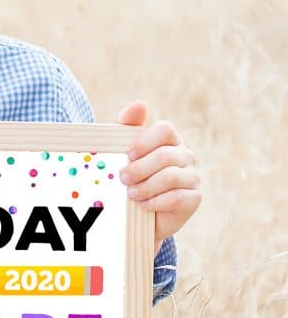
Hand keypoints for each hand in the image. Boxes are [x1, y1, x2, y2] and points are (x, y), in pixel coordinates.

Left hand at [118, 100, 200, 248]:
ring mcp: (193, 177)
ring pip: (171, 177)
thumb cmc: (135, 177)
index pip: (165, 129)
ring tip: (131, 193)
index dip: (145, 141)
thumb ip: (129, 126)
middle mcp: (186, 155)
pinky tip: (144, 205)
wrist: (144, 213)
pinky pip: (177, 198)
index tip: (127, 154)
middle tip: (123, 178)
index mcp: (170, 140)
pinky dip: (156, 202)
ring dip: (146, 186)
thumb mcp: (127, 152)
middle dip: (140, 168)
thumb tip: (139, 104)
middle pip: (165, 155)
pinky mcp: (194, 198)